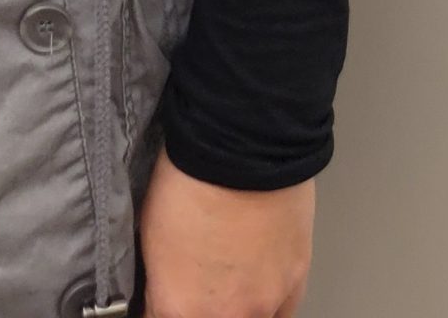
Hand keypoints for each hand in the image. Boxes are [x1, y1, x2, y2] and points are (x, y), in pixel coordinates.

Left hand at [138, 143, 312, 316]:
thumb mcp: (151, 232)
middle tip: (196, 281)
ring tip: (226, 276)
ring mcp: (264, 305)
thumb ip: (161, 279)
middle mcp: (225, 317)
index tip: (161, 295)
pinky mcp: (295, 286)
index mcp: (179, 305)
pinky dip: (267, 301)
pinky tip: (256, 280)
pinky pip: (280, 311)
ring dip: (235, 307)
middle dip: (197, 306)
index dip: (160, 305)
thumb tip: (162, 289)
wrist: (241, 146)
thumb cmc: (191, 178)